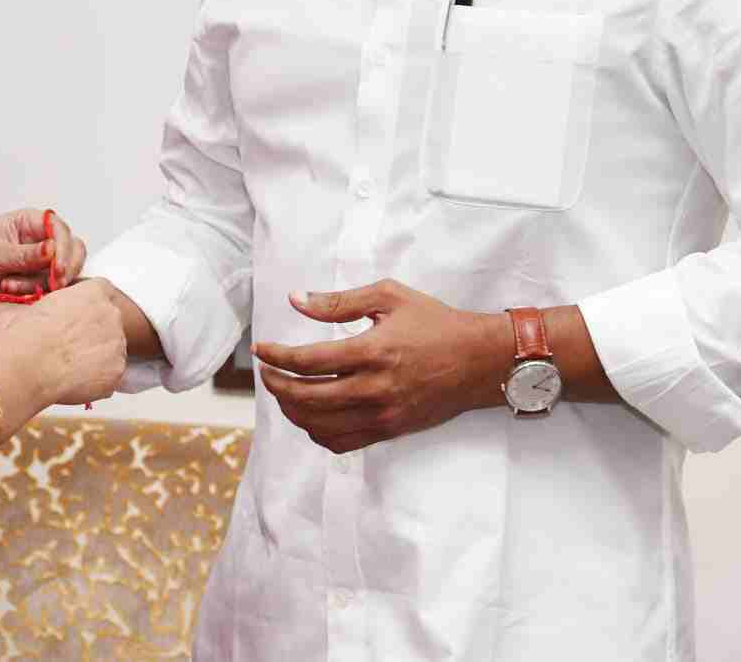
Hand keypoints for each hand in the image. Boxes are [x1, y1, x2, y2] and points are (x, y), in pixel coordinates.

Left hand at [0, 207, 86, 328]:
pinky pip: (46, 295)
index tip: (58, 267)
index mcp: (26, 224)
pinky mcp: (29, 291)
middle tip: (53, 283)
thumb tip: (54, 248)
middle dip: (63, 268)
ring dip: (39, 285)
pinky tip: (9, 295)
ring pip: (60, 276)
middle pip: (70, 251)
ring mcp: (33, 269)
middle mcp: (34, 244)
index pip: (60, 229)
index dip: (64, 248)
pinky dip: (33, 297)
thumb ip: (26, 254)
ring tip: (8, 286)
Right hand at [10, 281, 126, 405]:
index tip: (79, 320)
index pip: (103, 293)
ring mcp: (117, 342)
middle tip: (71, 348)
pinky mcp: (117, 369)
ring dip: (97, 358)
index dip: (91, 309)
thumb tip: (56, 314)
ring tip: (69, 368)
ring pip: (112, 351)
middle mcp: (112, 314)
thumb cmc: (28, 333)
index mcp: (94, 292)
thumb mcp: (41, 304)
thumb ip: (62, 304)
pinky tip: (75, 382)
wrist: (30, 363)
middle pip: (110, 323)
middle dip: (95, 334)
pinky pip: (110, 375)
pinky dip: (97, 381)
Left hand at [254, 282, 509, 453]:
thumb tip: (296, 300)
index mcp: (373, 351)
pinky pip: (342, 443)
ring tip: (283, 392)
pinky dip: (317, 433)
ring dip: (292, 411)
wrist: (480, 360)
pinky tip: (310, 415)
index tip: (261, 350)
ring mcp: (383, 414)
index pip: (308, 362)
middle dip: (277, 386)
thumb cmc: (435, 322)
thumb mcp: (389, 297)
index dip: (277, 357)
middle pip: (307, 398)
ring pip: (320, 425)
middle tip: (266, 372)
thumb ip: (339, 301)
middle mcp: (375, 388)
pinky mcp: (390, 430)